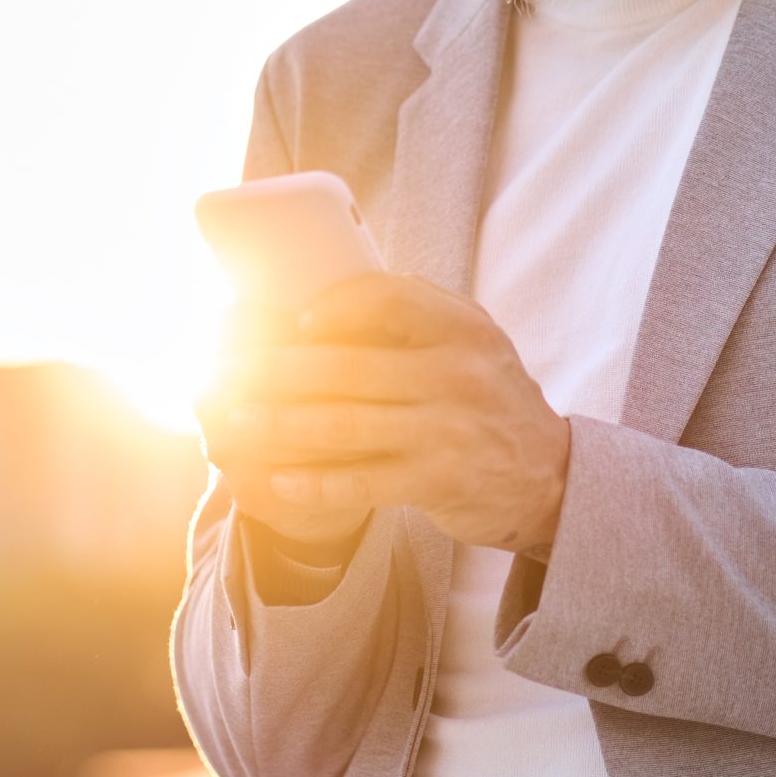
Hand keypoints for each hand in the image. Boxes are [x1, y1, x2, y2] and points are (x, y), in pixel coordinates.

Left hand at [194, 273, 571, 555]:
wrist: (550, 475)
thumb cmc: (490, 398)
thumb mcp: (474, 342)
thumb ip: (420, 315)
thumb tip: (329, 295)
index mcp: (463, 328)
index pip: (388, 298)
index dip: (332, 306)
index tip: (293, 320)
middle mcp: (456, 374)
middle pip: (346, 366)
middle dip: (275, 369)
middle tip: (225, 369)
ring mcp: (445, 430)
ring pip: (342, 424)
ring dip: (278, 424)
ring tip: (233, 420)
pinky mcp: (435, 481)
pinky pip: (360, 480)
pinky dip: (314, 480)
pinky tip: (279, 478)